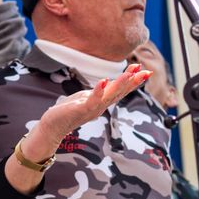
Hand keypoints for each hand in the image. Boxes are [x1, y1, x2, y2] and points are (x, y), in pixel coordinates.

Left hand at [34, 65, 152, 145]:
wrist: (52, 126)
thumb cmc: (68, 111)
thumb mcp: (87, 98)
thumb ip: (98, 92)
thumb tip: (108, 83)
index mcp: (103, 102)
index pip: (121, 90)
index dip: (134, 81)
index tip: (146, 71)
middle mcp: (101, 106)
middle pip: (120, 93)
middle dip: (133, 82)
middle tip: (146, 72)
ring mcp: (92, 109)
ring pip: (109, 96)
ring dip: (120, 84)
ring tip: (129, 73)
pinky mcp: (80, 110)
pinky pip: (92, 100)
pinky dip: (98, 91)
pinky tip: (104, 81)